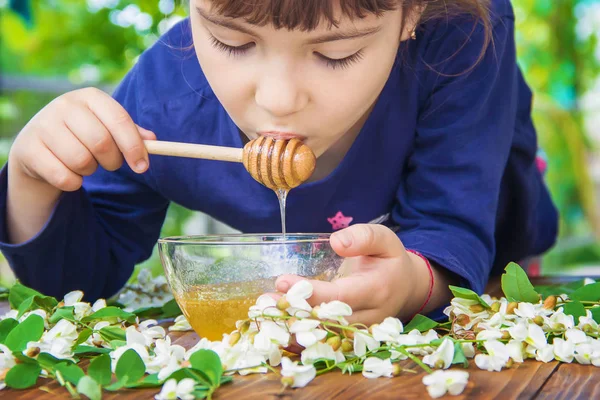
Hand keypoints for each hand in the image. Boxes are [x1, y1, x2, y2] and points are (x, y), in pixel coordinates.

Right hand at [9, 87, 154, 193]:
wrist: (38, 145)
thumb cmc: (83, 134)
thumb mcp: (107, 127)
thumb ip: (131, 133)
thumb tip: (152, 140)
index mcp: (91, 97)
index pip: (119, 120)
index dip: (134, 146)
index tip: (143, 166)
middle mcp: (65, 105)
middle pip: (101, 142)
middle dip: (112, 161)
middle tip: (110, 164)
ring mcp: (43, 125)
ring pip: (82, 161)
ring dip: (90, 170)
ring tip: (85, 164)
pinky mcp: (29, 148)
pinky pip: (64, 177)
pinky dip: (73, 182)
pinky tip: (69, 173)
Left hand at [275, 224, 434, 326]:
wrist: (407, 288)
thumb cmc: (390, 260)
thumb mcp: (384, 239)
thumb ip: (363, 237)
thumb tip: (337, 242)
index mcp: (377, 290)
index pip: (341, 297)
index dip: (312, 293)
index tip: (284, 281)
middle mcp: (370, 317)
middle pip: (329, 322)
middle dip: (295, 314)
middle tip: (264, 302)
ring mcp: (361, 333)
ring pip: (325, 338)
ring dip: (293, 330)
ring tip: (264, 316)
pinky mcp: (352, 341)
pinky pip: (325, 344)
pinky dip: (300, 340)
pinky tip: (276, 331)